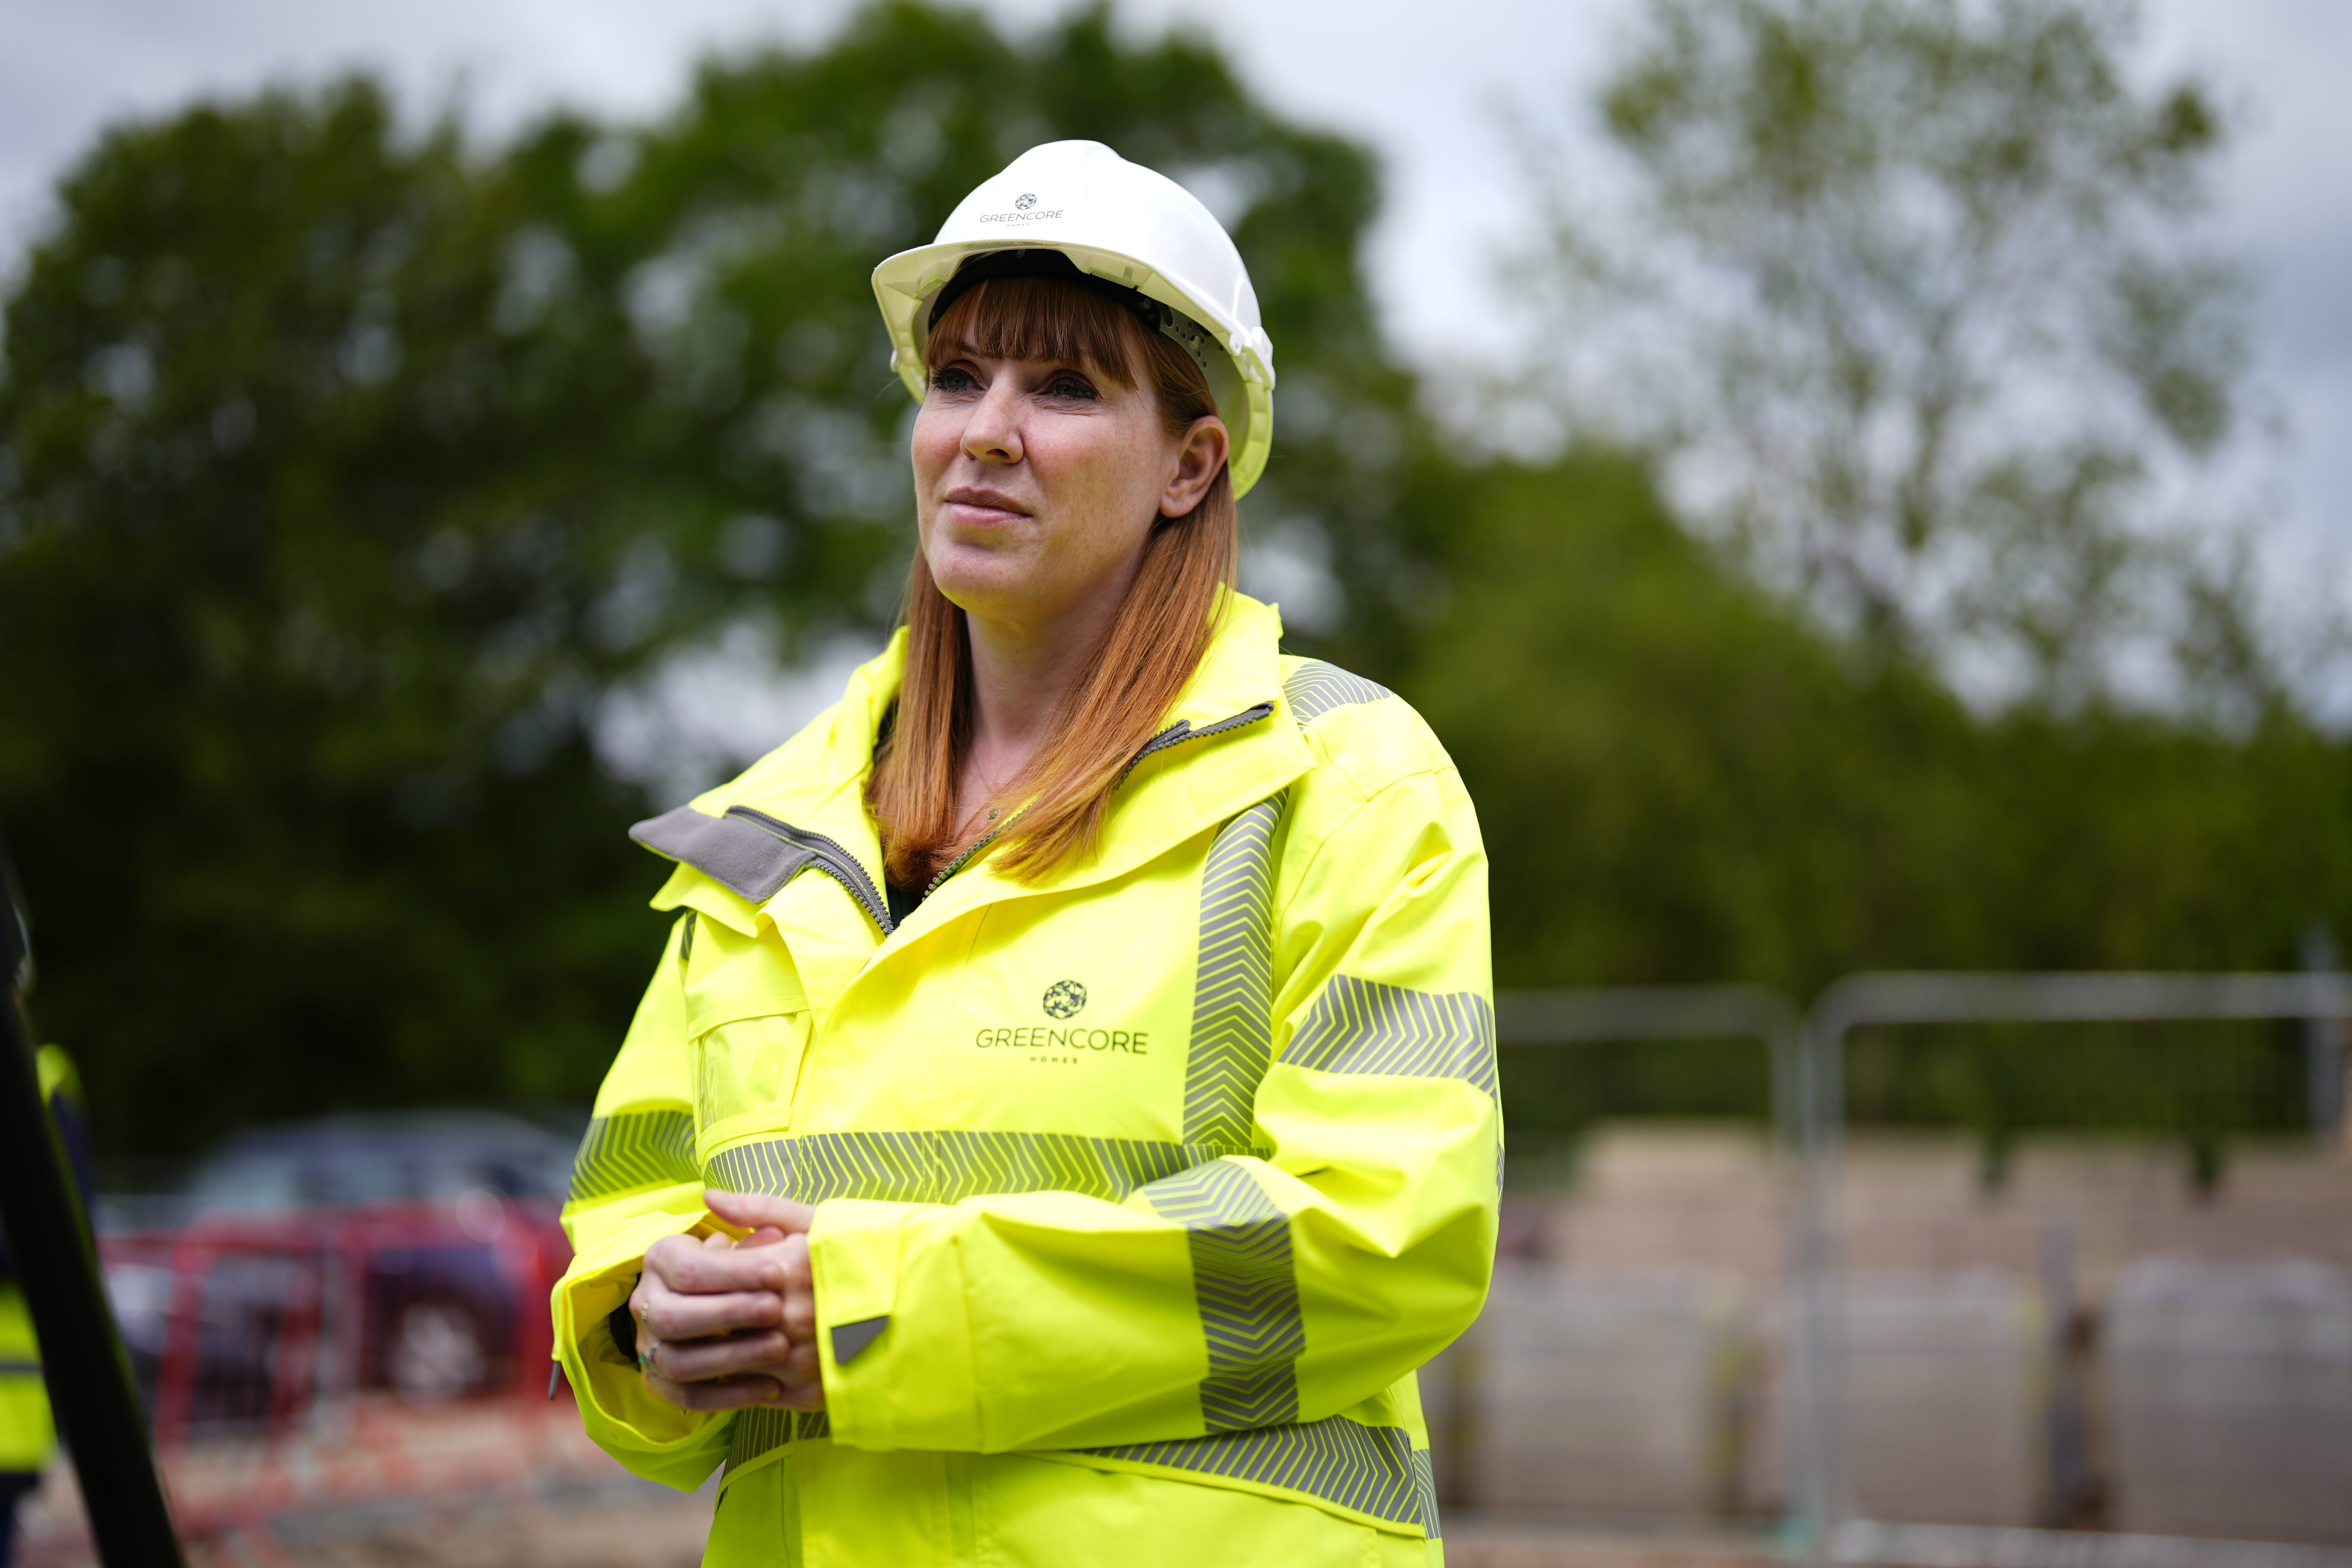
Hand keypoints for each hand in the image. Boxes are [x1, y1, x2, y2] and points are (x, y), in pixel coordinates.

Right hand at [629, 1189, 823, 1411]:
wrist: (762, 1303)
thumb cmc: (769, 1258)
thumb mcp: (775, 1228)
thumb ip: (755, 1212)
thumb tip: (713, 1196)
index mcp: (662, 1257)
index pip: (687, 1269)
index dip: (732, 1273)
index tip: (777, 1272)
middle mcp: (646, 1301)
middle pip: (672, 1317)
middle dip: (728, 1314)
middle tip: (777, 1310)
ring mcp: (649, 1345)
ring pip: (677, 1362)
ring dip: (730, 1358)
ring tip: (780, 1348)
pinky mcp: (663, 1381)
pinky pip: (686, 1397)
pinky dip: (728, 1396)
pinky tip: (771, 1387)